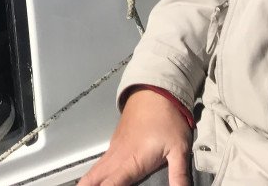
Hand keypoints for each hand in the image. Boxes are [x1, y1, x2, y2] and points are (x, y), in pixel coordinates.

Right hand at [78, 89, 192, 185]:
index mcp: (132, 161)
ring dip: (87, 181)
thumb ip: (179, 174)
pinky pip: (100, 162)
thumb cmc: (166, 117)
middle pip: (94, 178)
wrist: (154, 91)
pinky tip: (95, 177)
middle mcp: (119, 156)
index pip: (111, 184)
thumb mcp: (179, 149)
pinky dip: (94, 173)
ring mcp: (115, 148)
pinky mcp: (116, 142)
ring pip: (95, 170)